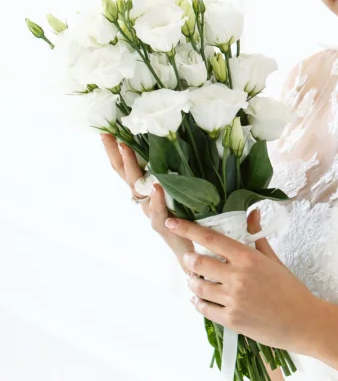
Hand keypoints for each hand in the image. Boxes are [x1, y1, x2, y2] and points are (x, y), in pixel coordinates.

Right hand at [100, 133, 192, 269]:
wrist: (188, 250)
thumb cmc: (184, 218)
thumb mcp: (175, 192)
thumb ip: (171, 174)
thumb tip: (175, 147)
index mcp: (144, 190)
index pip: (124, 167)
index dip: (114, 150)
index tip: (107, 130)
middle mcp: (142, 200)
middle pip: (123, 174)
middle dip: (114, 153)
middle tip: (107, 134)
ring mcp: (150, 212)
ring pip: (136, 188)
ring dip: (131, 166)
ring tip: (126, 147)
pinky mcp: (162, 225)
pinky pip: (157, 209)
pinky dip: (157, 198)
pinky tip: (157, 186)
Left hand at [167, 207, 323, 356]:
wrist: (303, 322)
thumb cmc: (290, 289)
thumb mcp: (273, 259)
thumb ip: (256, 236)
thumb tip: (252, 212)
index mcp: (247, 258)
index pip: (210, 238)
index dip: (187, 229)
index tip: (172, 222)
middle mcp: (237, 277)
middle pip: (198, 263)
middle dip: (189, 260)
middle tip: (190, 260)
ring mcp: (233, 300)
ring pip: (198, 287)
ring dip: (192, 282)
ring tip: (194, 279)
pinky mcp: (231, 320)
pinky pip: (204, 309)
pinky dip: (198, 302)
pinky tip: (199, 299)